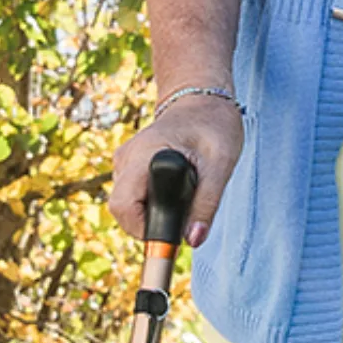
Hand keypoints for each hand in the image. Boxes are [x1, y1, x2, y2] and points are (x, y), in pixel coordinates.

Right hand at [109, 90, 243, 247]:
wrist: (203, 101)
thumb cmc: (214, 125)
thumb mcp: (221, 163)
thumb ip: (207, 203)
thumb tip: (193, 241)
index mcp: (144, 153)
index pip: (122, 206)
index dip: (141, 228)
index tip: (169, 236)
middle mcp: (127, 157)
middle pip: (122, 209)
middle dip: (151, 222)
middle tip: (184, 217)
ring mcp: (125, 161)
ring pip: (128, 204)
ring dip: (153, 211)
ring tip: (185, 195)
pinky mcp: (130, 166)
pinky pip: (133, 196)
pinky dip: (152, 202)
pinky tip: (175, 190)